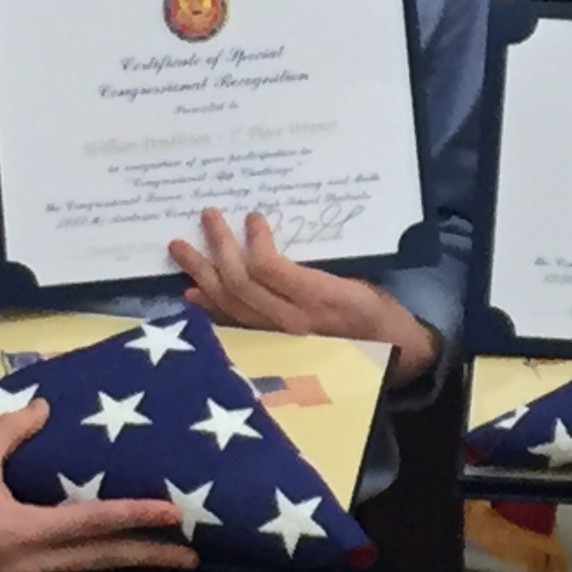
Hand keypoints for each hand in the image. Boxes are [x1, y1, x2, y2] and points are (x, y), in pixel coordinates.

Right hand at [0, 403, 192, 571]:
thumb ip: (11, 433)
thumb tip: (42, 405)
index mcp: (27, 532)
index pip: (94, 524)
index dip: (136, 518)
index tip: (174, 516)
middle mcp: (29, 566)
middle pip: (100, 560)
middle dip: (148, 557)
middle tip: (191, 557)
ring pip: (70, 567)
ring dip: (104, 556)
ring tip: (142, 546)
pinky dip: (54, 558)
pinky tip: (56, 546)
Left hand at [170, 207, 439, 388]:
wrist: (390, 356)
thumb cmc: (378, 312)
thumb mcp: (358, 282)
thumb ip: (316, 268)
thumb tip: (273, 243)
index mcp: (317, 300)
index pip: (268, 268)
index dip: (254, 240)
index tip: (253, 216)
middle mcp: (290, 323)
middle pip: (239, 283)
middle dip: (218, 246)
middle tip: (208, 215)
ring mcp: (275, 340)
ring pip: (227, 305)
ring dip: (201, 273)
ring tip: (180, 247)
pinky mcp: (269, 348)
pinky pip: (230, 326)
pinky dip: (208, 308)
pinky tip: (191, 292)